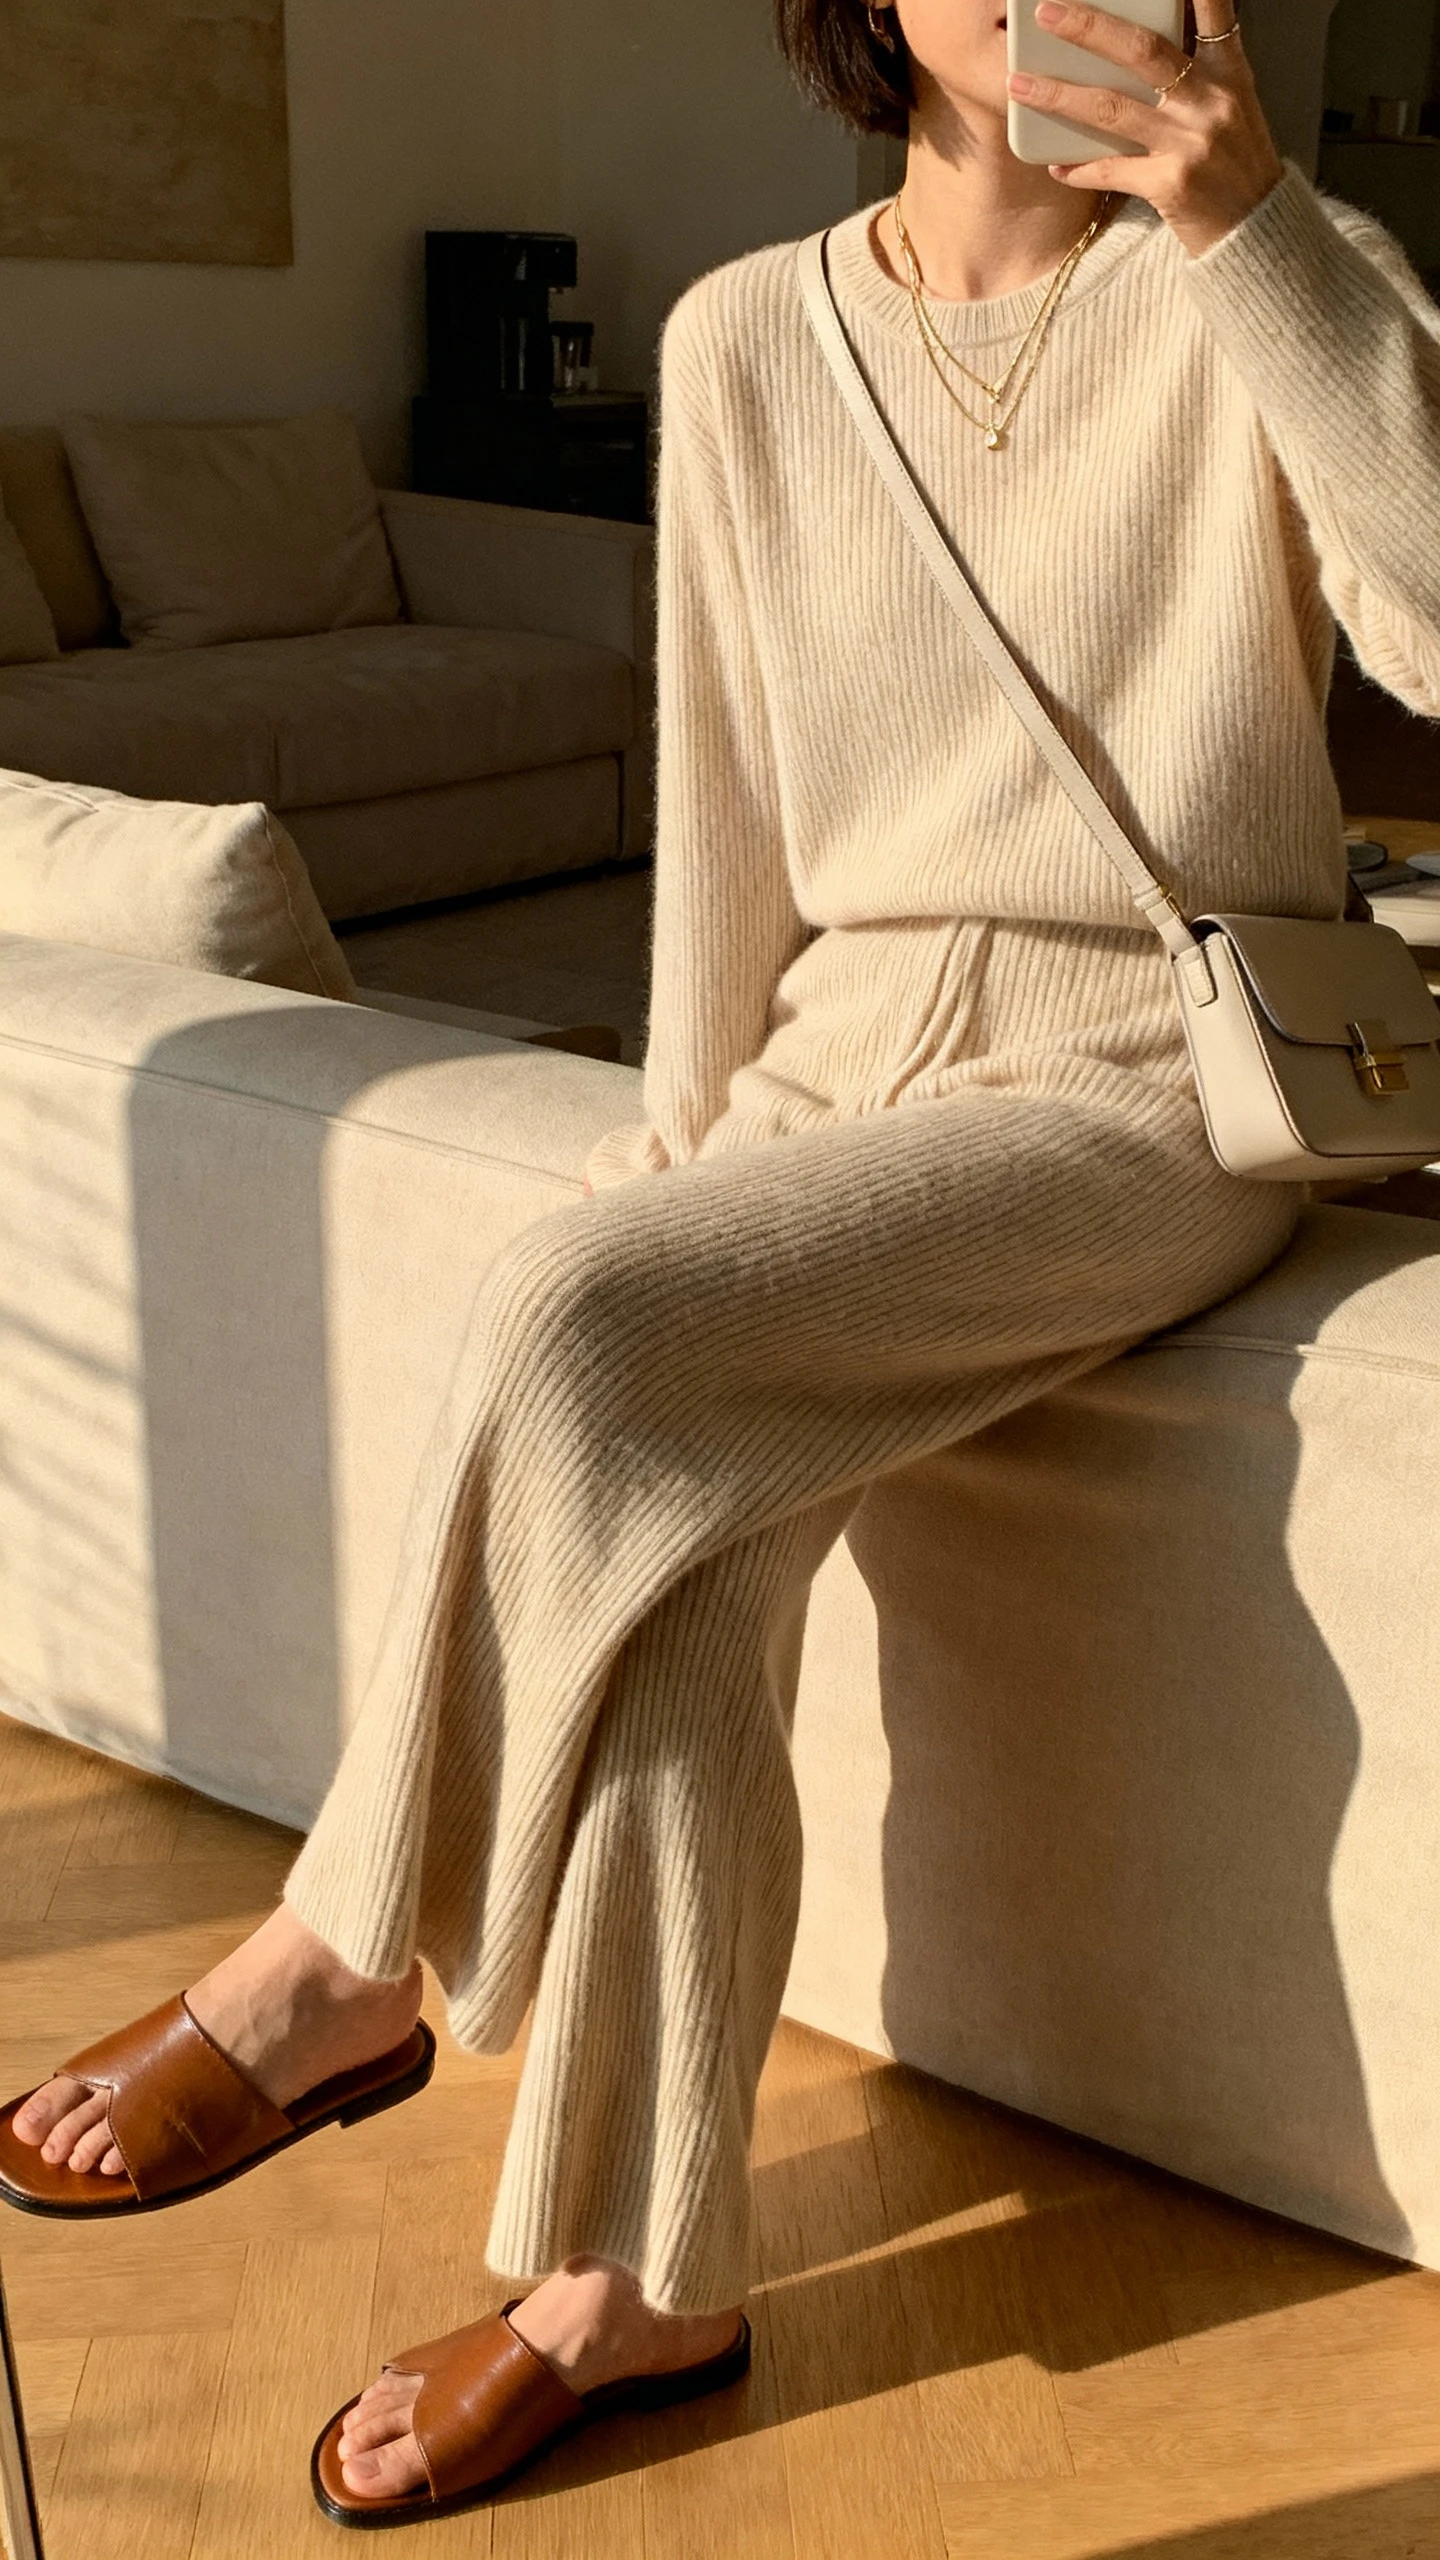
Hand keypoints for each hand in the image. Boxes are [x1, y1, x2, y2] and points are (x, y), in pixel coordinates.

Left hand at [1007, 0, 1284, 257]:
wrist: (1256, 231)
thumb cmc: (1237, 167)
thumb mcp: (1232, 107)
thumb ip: (1198, 73)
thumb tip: (1142, 46)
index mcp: (1229, 74)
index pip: (1213, 14)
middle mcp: (1211, 102)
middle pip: (1141, 52)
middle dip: (1089, 28)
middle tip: (1047, 13)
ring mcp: (1191, 143)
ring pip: (1113, 108)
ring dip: (1059, 96)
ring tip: (1020, 84)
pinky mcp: (1172, 184)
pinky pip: (1112, 169)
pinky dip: (1080, 167)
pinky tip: (1055, 165)